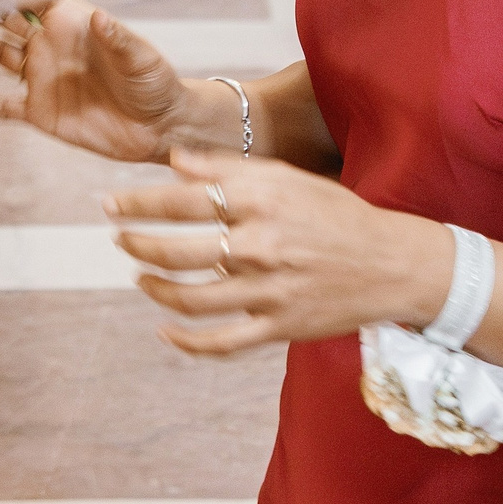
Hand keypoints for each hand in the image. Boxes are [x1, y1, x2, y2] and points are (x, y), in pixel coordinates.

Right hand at [0, 0, 185, 161]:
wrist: (159, 128)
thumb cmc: (155, 82)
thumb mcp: (140, 57)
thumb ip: (118, 37)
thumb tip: (101, 16)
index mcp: (70, 21)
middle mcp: (49, 43)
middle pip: (3, 18)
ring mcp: (40, 76)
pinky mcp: (38, 110)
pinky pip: (1, 107)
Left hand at [105, 147, 451, 355]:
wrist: (392, 263)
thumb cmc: (335, 212)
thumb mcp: (287, 177)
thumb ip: (227, 167)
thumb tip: (172, 160)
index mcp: (263, 201)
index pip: (183, 200)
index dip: (138, 203)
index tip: (109, 203)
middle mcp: (262, 244)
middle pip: (177, 250)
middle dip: (136, 245)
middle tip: (119, 239)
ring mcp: (270, 290)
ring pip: (191, 299)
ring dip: (155, 289)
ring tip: (141, 278)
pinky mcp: (280, 327)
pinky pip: (221, 343)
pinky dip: (185, 341)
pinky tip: (164, 330)